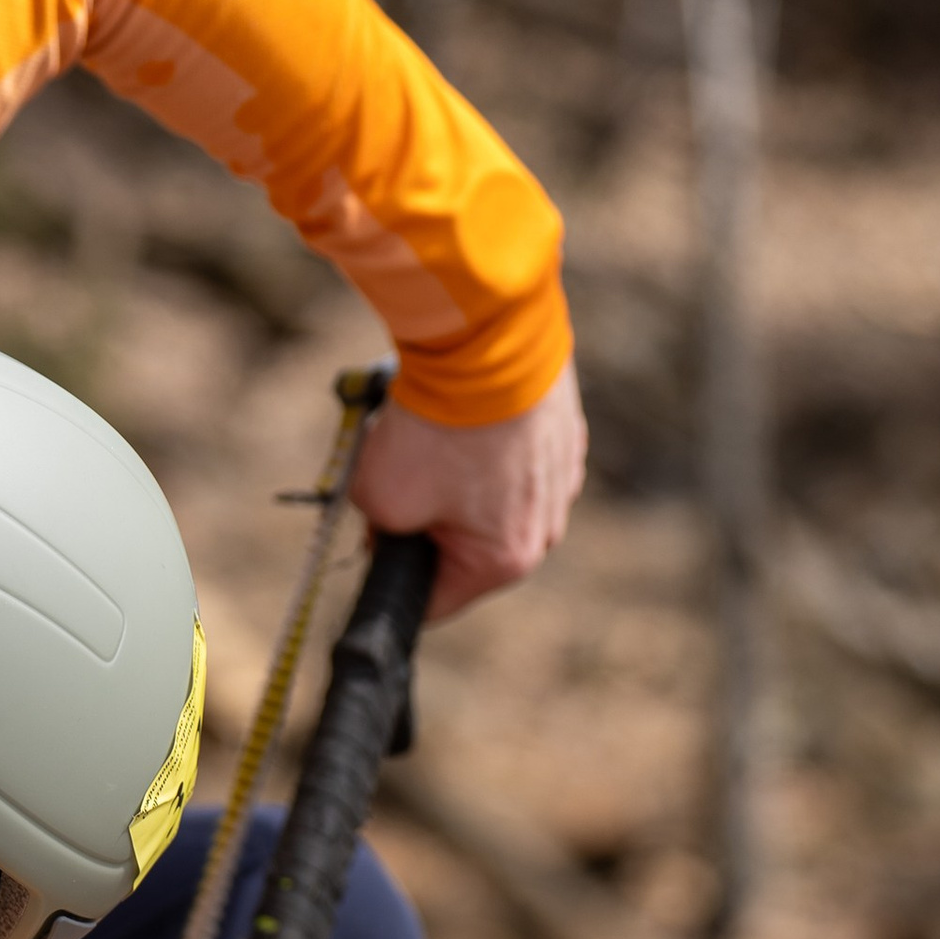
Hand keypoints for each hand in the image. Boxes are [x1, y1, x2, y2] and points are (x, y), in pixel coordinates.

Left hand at [350, 355, 585, 625]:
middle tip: (401, 475)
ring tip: (433, 436)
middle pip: (465, 548)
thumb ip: (378, 533)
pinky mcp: (565, 435)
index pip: (435, 601)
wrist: (488, 337)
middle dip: (427, 520)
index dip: (392, 576)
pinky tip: (463, 416)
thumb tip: (388, 530)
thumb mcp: (376, 497)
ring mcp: (563, 480)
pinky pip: (512, 459)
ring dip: (456, 480)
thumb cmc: (436, 427)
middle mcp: (546, 529)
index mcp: (506, 561)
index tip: (373, 542)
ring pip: (490, 501)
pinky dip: (484, 444)